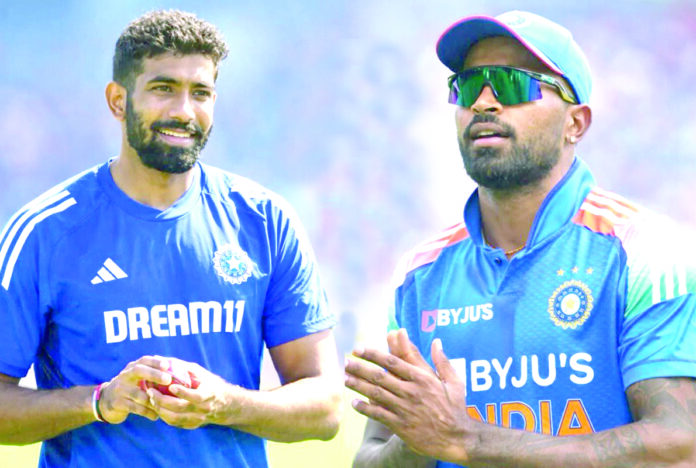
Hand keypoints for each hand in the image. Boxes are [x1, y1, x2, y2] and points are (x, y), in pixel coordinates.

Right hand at [98, 355, 173, 423]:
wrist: (105, 402)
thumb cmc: (131, 388)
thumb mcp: (138, 379)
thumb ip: (152, 375)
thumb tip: (179, 373)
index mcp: (132, 368)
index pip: (144, 360)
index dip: (155, 362)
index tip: (168, 365)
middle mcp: (125, 376)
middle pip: (138, 371)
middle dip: (153, 374)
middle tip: (168, 380)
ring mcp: (120, 389)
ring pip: (138, 394)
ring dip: (153, 400)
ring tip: (165, 405)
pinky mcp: (117, 403)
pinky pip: (135, 408)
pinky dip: (147, 412)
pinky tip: (155, 416)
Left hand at [144, 358, 236, 428]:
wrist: (226, 405)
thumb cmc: (211, 384)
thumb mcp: (201, 372)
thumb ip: (181, 366)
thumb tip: (161, 359)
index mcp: (209, 395)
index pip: (195, 396)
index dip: (182, 392)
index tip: (170, 386)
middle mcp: (203, 409)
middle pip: (180, 408)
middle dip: (162, 400)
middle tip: (151, 391)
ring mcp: (197, 420)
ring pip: (174, 418)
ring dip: (159, 409)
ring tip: (151, 399)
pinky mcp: (192, 425)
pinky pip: (174, 423)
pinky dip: (163, 415)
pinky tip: (158, 406)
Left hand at [345, 329, 470, 463]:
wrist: (457, 439)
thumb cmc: (456, 408)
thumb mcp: (454, 382)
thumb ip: (442, 361)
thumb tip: (437, 341)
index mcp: (422, 378)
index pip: (392, 362)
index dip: (373, 354)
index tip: (359, 348)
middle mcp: (411, 392)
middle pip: (379, 376)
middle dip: (360, 368)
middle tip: (346, 362)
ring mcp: (405, 409)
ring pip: (376, 394)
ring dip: (358, 385)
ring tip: (345, 379)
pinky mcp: (401, 426)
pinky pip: (378, 415)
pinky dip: (365, 408)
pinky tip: (354, 403)